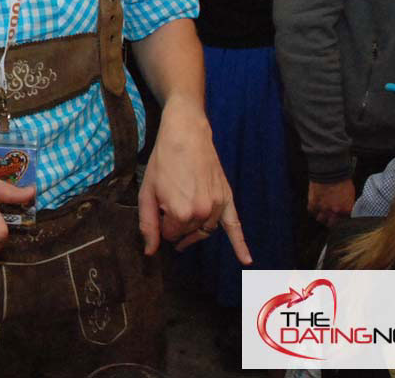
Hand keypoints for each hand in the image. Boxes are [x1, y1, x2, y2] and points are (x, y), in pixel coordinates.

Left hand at [137, 98, 250, 263]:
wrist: (185, 134)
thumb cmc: (163, 161)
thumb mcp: (147, 192)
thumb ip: (148, 224)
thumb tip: (150, 252)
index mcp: (181, 213)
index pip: (170, 235)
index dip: (161, 223)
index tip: (158, 208)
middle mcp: (202, 213)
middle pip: (187, 233)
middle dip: (175, 225)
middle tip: (167, 210)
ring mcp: (217, 206)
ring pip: (205, 230)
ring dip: (194, 232)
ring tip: (185, 233)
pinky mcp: (226, 198)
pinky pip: (234, 225)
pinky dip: (240, 244)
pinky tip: (247, 261)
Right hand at [307, 179, 354, 225]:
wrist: (330, 171)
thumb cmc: (342, 180)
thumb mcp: (350, 193)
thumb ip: (347, 204)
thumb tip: (345, 208)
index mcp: (346, 210)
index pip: (344, 221)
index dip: (342, 218)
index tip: (340, 216)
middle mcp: (334, 212)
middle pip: (332, 224)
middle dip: (332, 221)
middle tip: (331, 218)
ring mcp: (323, 208)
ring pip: (321, 219)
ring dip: (322, 216)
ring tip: (322, 213)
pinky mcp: (313, 203)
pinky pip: (311, 211)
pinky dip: (313, 209)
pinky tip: (315, 206)